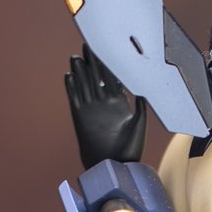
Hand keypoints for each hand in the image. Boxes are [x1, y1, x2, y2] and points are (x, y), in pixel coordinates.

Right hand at [65, 43, 146, 168]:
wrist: (114, 165)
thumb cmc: (130, 149)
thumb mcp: (139, 126)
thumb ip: (140, 108)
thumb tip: (142, 92)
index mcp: (119, 103)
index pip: (112, 78)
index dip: (108, 65)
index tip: (105, 50)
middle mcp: (104, 103)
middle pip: (96, 78)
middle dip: (92, 63)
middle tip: (87, 46)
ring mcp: (91, 109)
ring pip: (84, 85)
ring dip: (80, 72)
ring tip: (75, 57)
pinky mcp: (80, 116)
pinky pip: (75, 99)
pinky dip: (71, 88)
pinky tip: (68, 76)